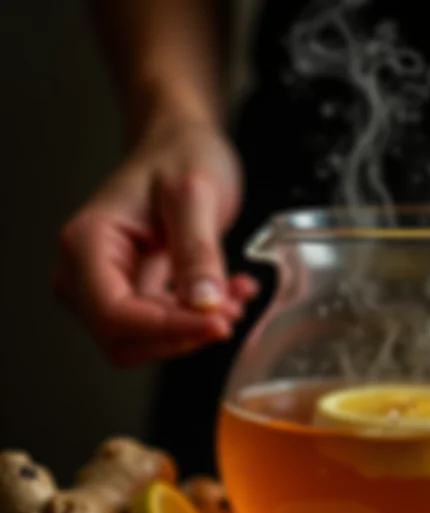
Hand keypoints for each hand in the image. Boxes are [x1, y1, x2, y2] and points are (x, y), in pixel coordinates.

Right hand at [54, 117, 256, 366]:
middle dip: (182, 334)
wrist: (180, 145)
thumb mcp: (195, 192)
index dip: (168, 328)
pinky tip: (231, 295)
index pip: (115, 314)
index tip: (219, 323)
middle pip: (124, 339)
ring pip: (145, 342)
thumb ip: (198, 248)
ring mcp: (105, 288)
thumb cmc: (179, 155)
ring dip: (194, 331)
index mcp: (86, 243)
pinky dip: (200, 321)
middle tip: (232, 310)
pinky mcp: (133, 296)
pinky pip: (163, 329)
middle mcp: (85, 273)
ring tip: (236, 297)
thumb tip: (203, 304)